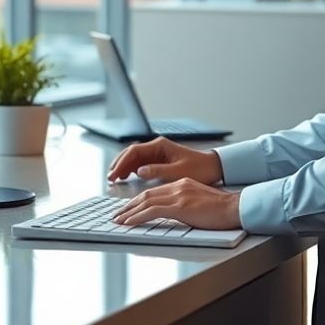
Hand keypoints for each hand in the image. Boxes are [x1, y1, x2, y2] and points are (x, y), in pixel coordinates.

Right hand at [107, 136, 222, 183]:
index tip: (115, 174)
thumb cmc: (199, 168)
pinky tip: (128, 177)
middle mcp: (157, 147)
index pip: (134, 151)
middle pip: (132, 153)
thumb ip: (158, 170)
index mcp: (161, 145)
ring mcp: (158, 153)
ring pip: (135, 158)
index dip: (122, 163)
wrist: (214, 167)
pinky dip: (132, 169)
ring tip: (116, 178)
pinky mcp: (161, 160)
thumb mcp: (178, 171)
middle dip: (119, 164)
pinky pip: (141, 163)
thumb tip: (139, 171)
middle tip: (111, 177)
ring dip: (124, 167)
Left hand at [113, 178, 241, 229]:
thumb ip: (184, 202)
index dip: (138, 201)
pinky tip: (129, 222)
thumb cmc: (221, 209)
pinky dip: (138, 217)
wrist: (234, 208)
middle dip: (129, 206)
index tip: (128, 209)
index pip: (154, 192)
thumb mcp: (198, 201)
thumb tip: (172, 212)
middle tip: (117, 215)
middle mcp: (177, 186)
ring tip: (119, 220)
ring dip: (129, 212)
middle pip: (146, 195)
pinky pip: (152, 211)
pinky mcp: (180, 207)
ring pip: (146, 202)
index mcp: (181, 184)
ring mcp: (178, 195)